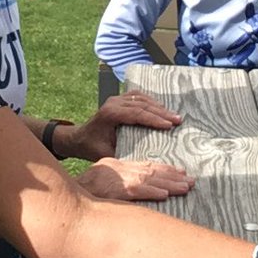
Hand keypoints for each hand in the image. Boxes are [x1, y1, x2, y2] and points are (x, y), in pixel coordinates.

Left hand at [64, 92, 181, 160]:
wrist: (79, 138)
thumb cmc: (92, 148)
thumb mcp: (106, 154)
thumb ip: (122, 154)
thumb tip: (144, 161)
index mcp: (109, 114)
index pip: (136, 113)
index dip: (154, 119)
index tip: (169, 126)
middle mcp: (113, 103)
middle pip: (141, 104)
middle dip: (161, 113)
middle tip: (178, 120)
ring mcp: (116, 99)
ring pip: (141, 98)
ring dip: (159, 107)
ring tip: (174, 116)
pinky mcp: (119, 99)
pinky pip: (138, 96)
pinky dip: (151, 102)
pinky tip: (162, 109)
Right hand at [76, 157, 192, 200]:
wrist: (60, 198)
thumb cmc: (80, 195)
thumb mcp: (101, 184)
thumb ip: (119, 187)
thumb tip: (140, 193)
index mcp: (114, 166)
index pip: (143, 165)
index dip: (164, 169)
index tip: (181, 173)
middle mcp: (116, 169)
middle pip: (149, 170)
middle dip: (172, 176)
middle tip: (191, 180)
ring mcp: (113, 179)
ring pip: (147, 179)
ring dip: (169, 183)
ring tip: (186, 187)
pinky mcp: (111, 190)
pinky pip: (135, 190)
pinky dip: (151, 191)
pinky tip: (165, 194)